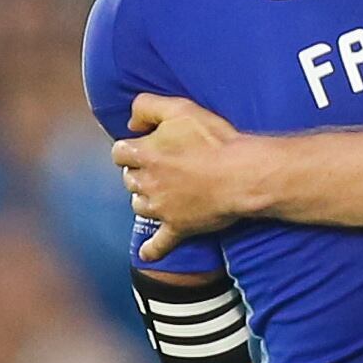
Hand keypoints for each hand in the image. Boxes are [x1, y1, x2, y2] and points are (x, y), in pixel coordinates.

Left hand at [116, 94, 254, 262]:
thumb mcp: (179, 108)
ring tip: (162, 193)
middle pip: (129, 180)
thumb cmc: (214, 140)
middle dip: (140, 173)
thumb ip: (147, 107)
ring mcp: (161, 208)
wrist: (242, 174)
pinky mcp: (179, 227)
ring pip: (139, 206)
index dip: (130, 148)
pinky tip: (147, 255)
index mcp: (144, 155)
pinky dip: (152, 250)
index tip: (143, 146)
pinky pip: (160, 244)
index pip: (120, 152)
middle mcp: (147, 183)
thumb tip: (131, 123)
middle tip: (161, 167)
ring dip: (146, 200)